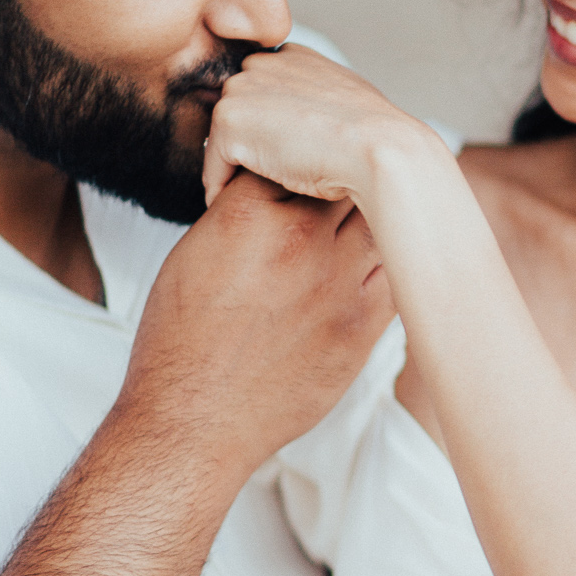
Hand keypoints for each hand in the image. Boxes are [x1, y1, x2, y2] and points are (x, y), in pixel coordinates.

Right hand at [122, 169, 394, 481]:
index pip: (296, 154)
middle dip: (345, 177)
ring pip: (381, 222)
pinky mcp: (363, 326)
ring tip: (366, 221)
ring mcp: (339, 283)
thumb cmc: (180, 343)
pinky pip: (395, 275)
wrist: (194, 422)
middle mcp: (300, 240)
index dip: (302, 158)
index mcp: (248, 215)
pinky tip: (378, 263)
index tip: (305, 166)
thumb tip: (280, 187)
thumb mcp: (193, 253)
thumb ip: (240, 211)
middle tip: (344, 183)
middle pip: (347, 177)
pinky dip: (390, 262)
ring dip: (376, 217)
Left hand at [202, 44, 436, 208]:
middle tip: (264, 182)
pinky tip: (242, 204)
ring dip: (234, 167)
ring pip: (225, 139)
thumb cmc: (374, 139)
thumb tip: (312, 125)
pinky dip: (222, 187)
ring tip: (255, 196)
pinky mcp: (227, 120)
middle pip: (238, 113)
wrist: (379, 151)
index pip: (263, 92)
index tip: (285, 159)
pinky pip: (214, 164)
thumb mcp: (349, 103)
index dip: (270, 128)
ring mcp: (242, 88)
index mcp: (293, 55)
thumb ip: (319, 100)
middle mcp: (263, 62)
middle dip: (246, 144)